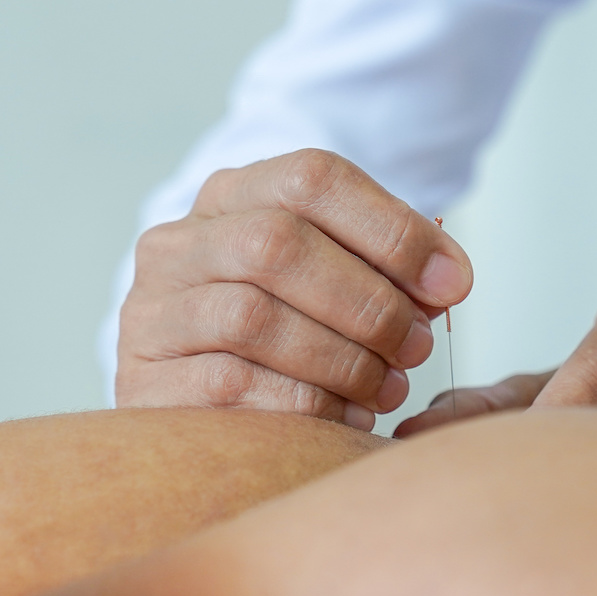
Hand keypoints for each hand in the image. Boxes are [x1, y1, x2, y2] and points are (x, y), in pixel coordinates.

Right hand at [117, 149, 472, 431]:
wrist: (195, 403)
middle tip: (417, 346)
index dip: (391, 229)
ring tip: (387, 386)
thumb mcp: (336, 280)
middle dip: (367, 301)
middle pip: (277, 245)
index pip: (311, 178)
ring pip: (252, 318)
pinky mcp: (143, 382)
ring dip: (339, 358)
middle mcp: (177, 244)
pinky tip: (344, 417)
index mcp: (231, 196)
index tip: (452, 284)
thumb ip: (391, 270)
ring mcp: (150, 312)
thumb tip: (450, 279)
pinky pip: (230, 385)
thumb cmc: (287, 334)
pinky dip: (304, 404)